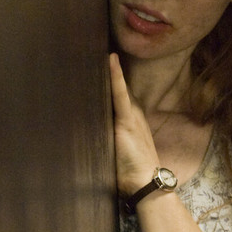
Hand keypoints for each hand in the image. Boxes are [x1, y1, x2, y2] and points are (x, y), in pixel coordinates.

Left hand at [109, 53, 160, 196]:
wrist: (146, 185)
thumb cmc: (133, 176)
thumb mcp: (119, 156)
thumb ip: (108, 143)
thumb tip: (84, 141)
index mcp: (131, 124)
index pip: (118, 97)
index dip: (111, 80)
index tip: (103, 60)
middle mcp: (133, 116)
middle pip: (117, 89)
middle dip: (109, 70)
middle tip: (95, 46)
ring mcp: (130, 118)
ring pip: (117, 88)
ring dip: (109, 70)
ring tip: (99, 48)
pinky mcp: (126, 123)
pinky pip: (119, 94)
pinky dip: (115, 77)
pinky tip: (110, 61)